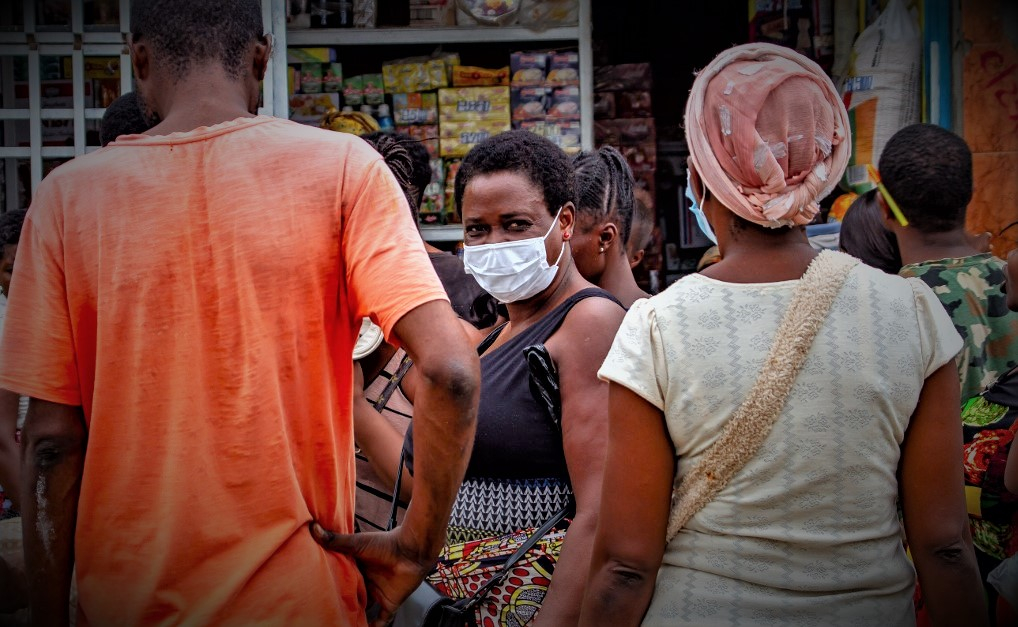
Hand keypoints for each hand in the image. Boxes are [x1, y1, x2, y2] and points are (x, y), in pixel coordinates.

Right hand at [311, 522, 435, 626]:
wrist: (411, 550)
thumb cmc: (386, 544)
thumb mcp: (356, 543)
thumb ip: (336, 540)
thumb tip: (313, 528)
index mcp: (358, 567)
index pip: (342, 579)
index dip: (332, 585)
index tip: (317, 591)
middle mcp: (367, 581)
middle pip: (351, 596)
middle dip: (341, 602)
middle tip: (324, 611)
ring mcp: (378, 593)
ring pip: (363, 609)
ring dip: (354, 616)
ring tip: (338, 622)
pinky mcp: (389, 604)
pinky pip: (381, 621)